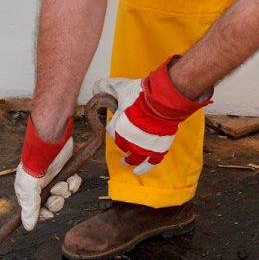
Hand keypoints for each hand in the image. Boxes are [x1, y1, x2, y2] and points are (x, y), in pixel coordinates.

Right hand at [14, 115, 73, 230]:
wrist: (50, 143)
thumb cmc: (35, 164)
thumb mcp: (28, 190)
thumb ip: (30, 209)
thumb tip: (28, 227)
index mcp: (28, 191)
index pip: (35, 210)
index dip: (43, 214)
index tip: (49, 214)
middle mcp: (41, 186)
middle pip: (52, 204)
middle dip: (56, 202)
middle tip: (57, 196)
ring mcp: (54, 178)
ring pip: (64, 195)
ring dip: (65, 191)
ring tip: (62, 183)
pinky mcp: (65, 171)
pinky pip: (73, 184)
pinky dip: (74, 183)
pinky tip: (72, 178)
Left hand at [94, 56, 211, 174]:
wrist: (163, 101)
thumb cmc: (142, 95)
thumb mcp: (121, 88)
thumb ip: (107, 88)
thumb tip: (96, 88)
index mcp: (117, 128)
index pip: (111, 131)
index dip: (115, 125)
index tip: (119, 120)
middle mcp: (128, 141)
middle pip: (122, 144)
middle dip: (123, 139)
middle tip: (126, 134)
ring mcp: (143, 147)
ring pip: (134, 157)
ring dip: (129, 160)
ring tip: (126, 161)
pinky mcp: (157, 149)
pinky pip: (150, 163)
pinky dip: (144, 168)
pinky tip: (139, 171)